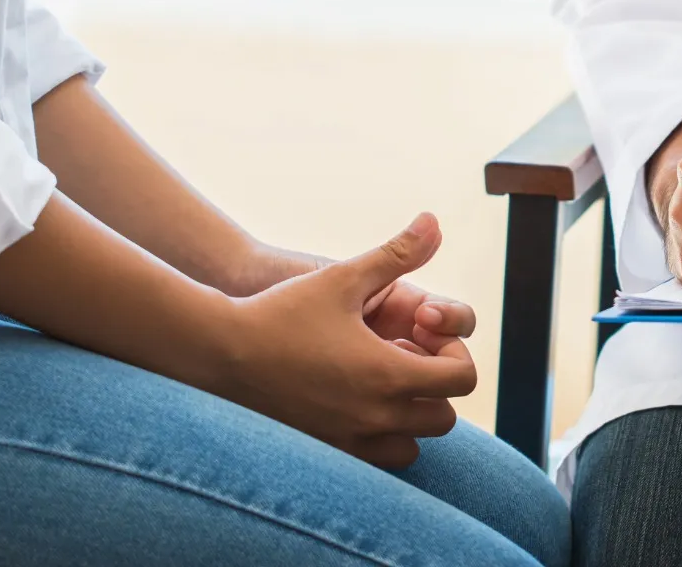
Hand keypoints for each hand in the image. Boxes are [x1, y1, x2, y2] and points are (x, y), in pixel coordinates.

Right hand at [214, 214, 476, 466]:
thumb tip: (433, 220)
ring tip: (385, 382)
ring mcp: (349, 441)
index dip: (455, 354)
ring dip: (411, 418)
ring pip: (412, 448)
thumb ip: (398, 253)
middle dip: (436, 387)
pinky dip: (380, 439)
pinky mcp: (325, 452)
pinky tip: (358, 401)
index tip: (426, 335)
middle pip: (444, 418)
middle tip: (407, 358)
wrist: (219, 351)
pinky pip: (375, 462)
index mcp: (388, 374)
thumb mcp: (345, 277)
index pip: (462, 380)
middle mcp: (375, 416)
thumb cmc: (283, 309)